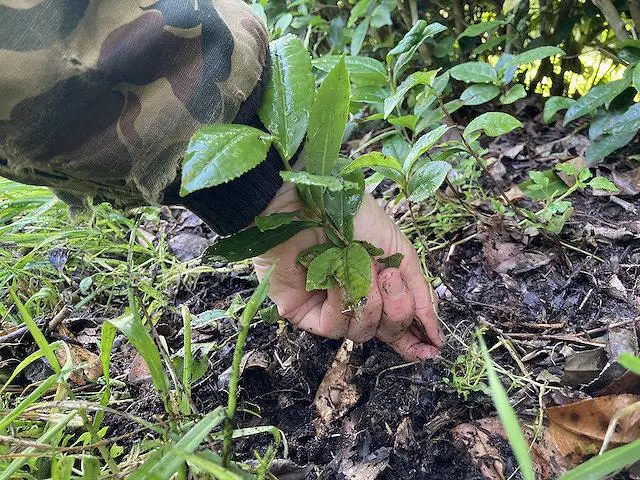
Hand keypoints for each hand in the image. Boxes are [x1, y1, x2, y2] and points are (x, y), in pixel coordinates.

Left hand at [253, 182, 443, 360]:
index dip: (414, 338)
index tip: (433, 347)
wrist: (313, 204)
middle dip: (396, 310)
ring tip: (365, 270)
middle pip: (385, 331)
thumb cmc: (354, 218)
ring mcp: (328, 309)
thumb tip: (436, 335)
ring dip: (370, 301)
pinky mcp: (304, 313)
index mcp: (378, 288)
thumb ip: (418, 292)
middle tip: (388, 277)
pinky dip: (343, 300)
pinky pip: (334, 324)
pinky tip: (337, 278)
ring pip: (362, 332)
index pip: (397, 324)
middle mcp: (355, 302)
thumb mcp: (398, 251)